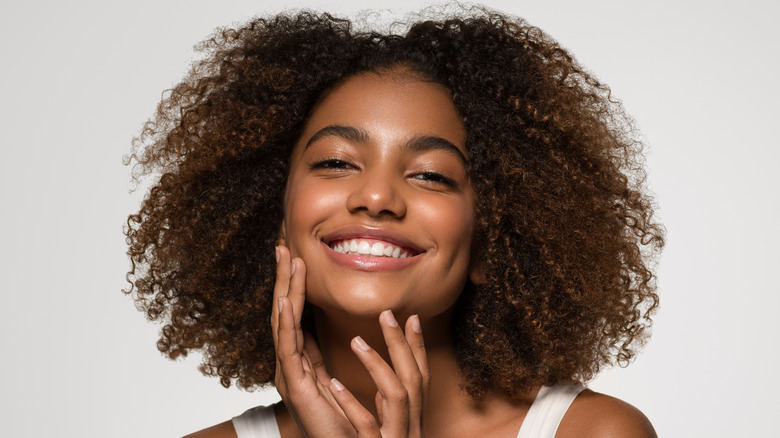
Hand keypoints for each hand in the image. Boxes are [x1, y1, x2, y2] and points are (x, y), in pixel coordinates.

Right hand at [271, 245, 430, 436]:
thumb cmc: (341, 421)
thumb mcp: (329, 379)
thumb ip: (321, 356)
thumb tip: (320, 330)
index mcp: (299, 360)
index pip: (294, 314)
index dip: (293, 285)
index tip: (294, 256)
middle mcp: (289, 363)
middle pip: (284, 312)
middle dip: (284, 278)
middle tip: (283, 246)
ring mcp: (288, 373)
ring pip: (284, 322)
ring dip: (286, 289)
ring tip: (288, 260)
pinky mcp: (294, 385)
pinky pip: (288, 347)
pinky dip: (286, 321)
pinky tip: (286, 299)